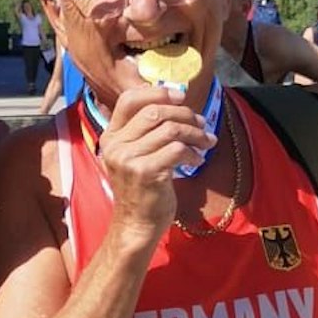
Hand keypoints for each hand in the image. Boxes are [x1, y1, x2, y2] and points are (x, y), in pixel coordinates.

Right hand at [97, 85, 212, 246]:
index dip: (158, 93)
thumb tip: (175, 100)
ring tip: (206, 142)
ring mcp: (128, 159)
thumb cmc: (142, 189)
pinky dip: (193, 152)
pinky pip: (177, 149)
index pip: (129, 100)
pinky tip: (196, 161)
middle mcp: (115, 145)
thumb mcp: (136, 155)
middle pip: (155, 112)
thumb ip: (146, 131)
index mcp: (110, 136)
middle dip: (185, 114)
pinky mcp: (145, 172)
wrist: (136, 225)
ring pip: (170, 129)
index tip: (181, 97)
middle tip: (202, 123)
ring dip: (195, 133)